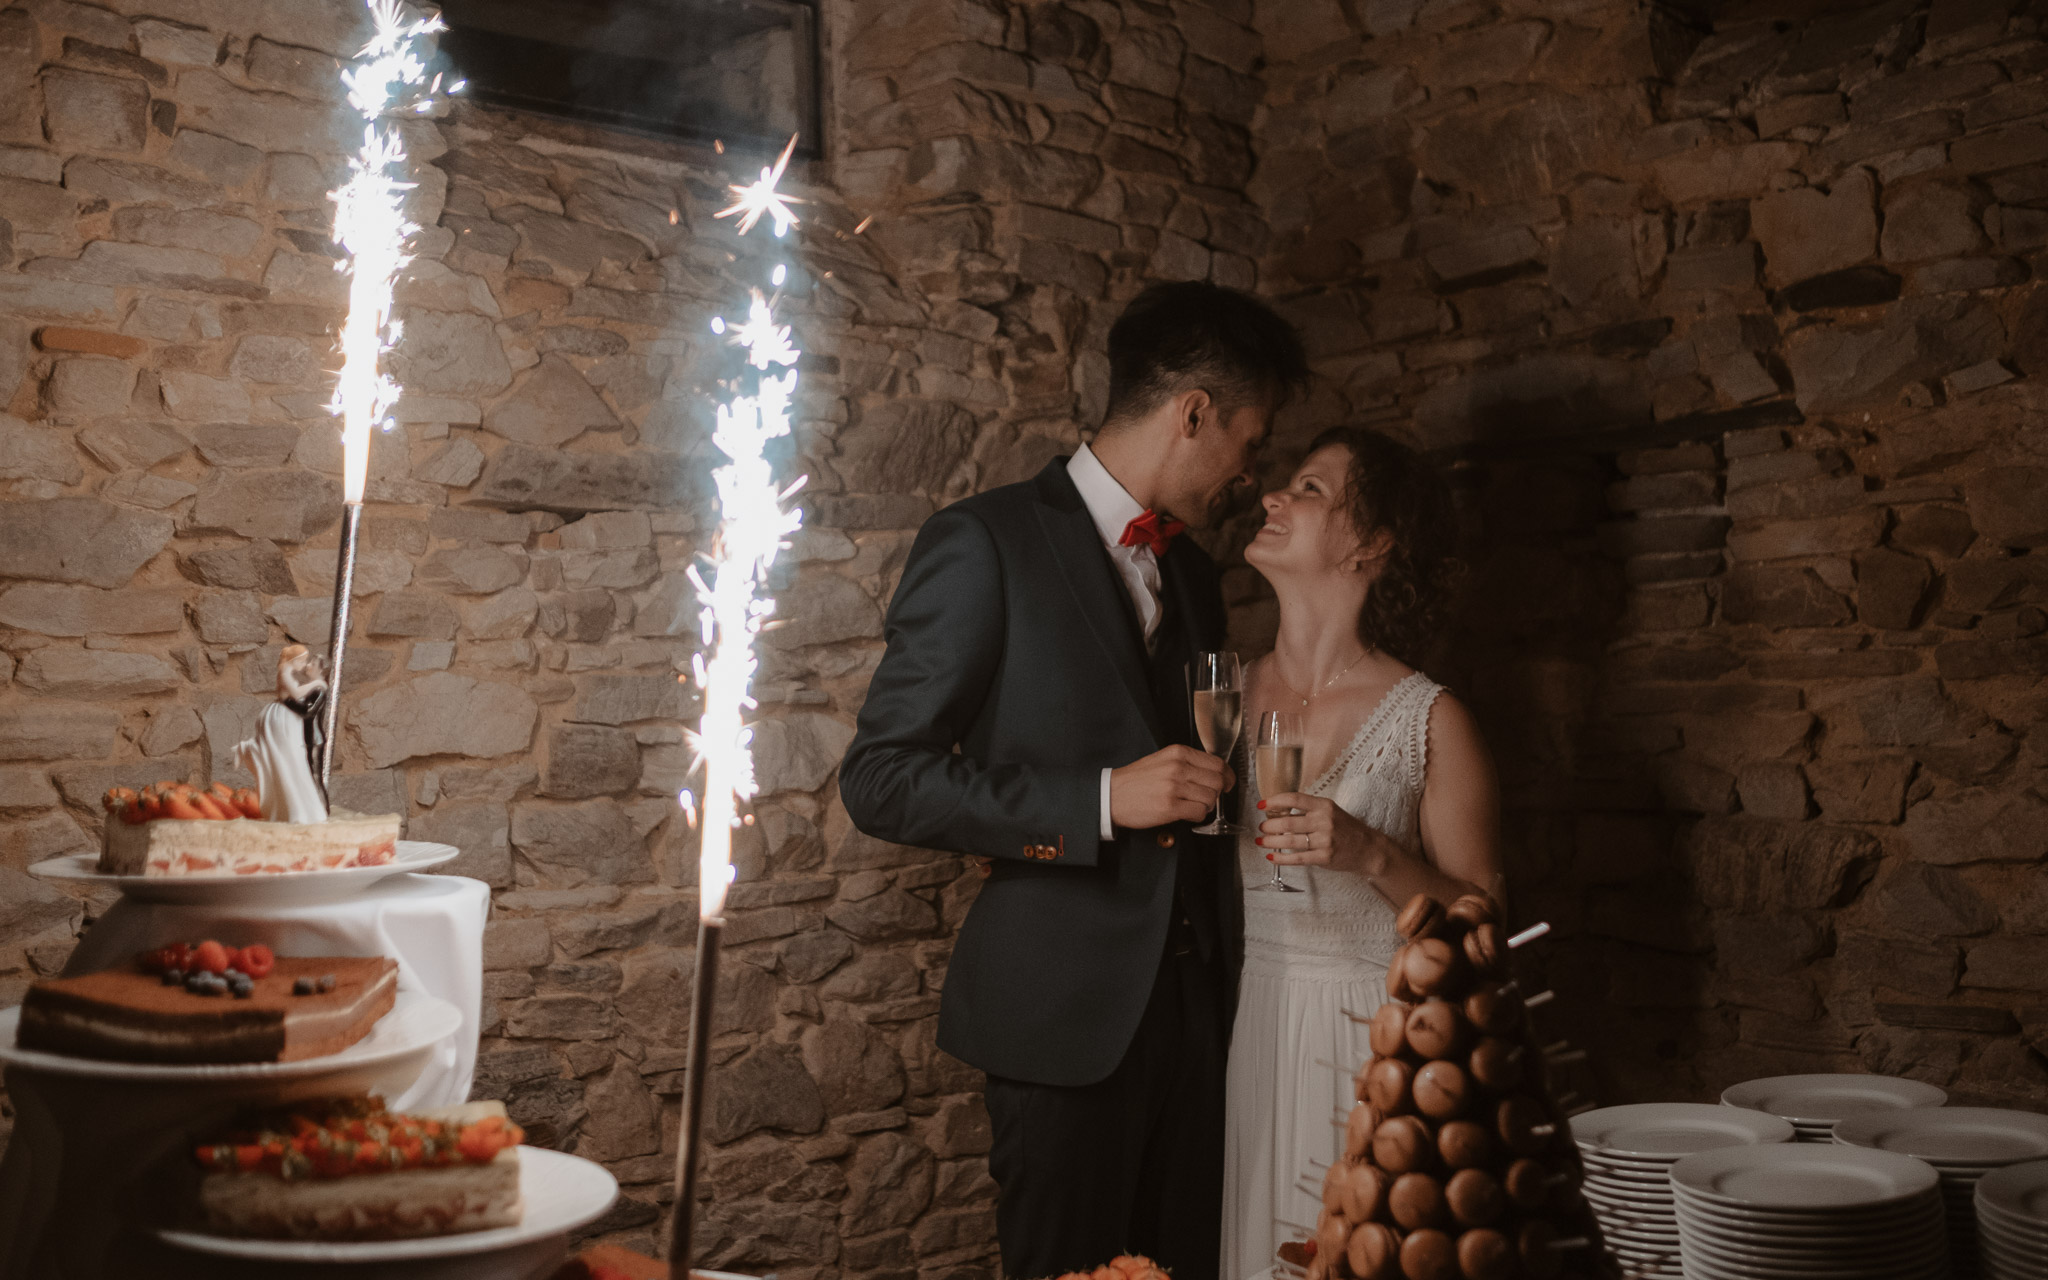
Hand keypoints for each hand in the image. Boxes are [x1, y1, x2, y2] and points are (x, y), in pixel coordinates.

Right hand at [1111, 745, 1234, 829]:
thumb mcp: (1162, 760)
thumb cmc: (1136, 780)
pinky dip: (1198, 816)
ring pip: (1210, 798)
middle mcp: (1178, 767)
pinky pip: (1199, 813)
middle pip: (1217, 781)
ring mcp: (1174, 787)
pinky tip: (1187, 813)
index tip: (1228, 783)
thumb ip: (1187, 762)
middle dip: (1217, 792)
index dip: (1227, 776)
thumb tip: (1214, 773)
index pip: (1217, 763)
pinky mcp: (1170, 807)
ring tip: (1192, 805)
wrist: (1111, 795)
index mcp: (1178, 753)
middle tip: (1209, 797)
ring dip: (1206, 806)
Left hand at [1256, 793, 1388, 875]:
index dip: (1274, 801)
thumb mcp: (1330, 812)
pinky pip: (1297, 858)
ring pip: (1289, 841)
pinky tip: (1271, 857)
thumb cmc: (1346, 829)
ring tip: (1261, 841)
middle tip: (1262, 827)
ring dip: (1270, 842)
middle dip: (1269, 825)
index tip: (1262, 805)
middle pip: (1287, 822)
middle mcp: (1324, 821)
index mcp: (1324, 805)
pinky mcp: (1324, 857)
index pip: (1294, 799)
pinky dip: (1281, 858)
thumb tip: (1278, 812)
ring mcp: (1325, 840)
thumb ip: (1308, 811)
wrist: (1368, 849)